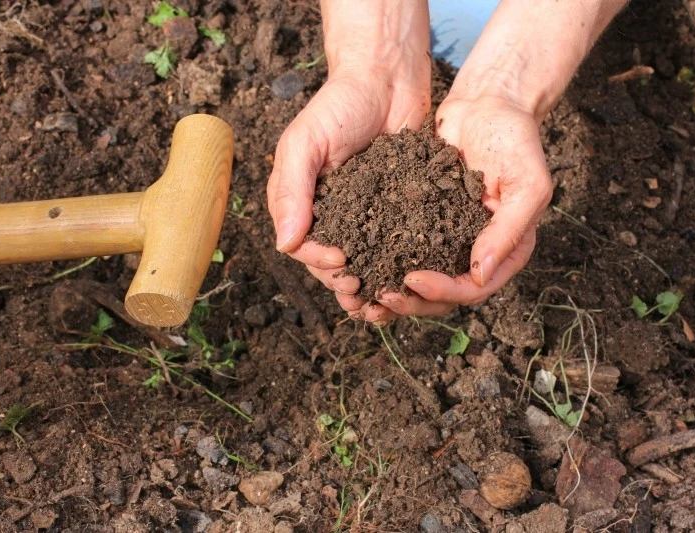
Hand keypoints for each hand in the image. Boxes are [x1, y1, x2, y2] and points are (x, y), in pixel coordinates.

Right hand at [267, 63, 429, 323]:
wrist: (388, 79)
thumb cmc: (339, 105)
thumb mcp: (305, 143)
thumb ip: (292, 190)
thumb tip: (286, 245)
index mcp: (300, 202)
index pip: (303, 246)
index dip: (319, 261)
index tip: (340, 261)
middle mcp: (329, 214)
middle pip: (331, 262)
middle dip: (344, 282)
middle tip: (363, 292)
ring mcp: (363, 215)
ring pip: (362, 261)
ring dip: (370, 285)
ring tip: (383, 303)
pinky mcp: (396, 211)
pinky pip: (393, 246)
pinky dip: (397, 267)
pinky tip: (407, 281)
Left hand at [374, 95, 552, 316]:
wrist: (487, 103)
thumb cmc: (515, 139)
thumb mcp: (527, 183)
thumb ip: (509, 229)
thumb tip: (481, 275)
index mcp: (505, 251)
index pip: (473, 288)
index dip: (443, 291)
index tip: (412, 280)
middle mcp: (475, 252)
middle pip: (443, 295)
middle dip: (412, 300)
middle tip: (380, 295)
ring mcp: (447, 239)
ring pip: (419, 280)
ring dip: (393, 290)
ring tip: (362, 292)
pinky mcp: (422, 221)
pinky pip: (401, 249)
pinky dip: (382, 260)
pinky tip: (357, 262)